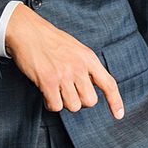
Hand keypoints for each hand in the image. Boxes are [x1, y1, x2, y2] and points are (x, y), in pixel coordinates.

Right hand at [4, 3, 123, 118]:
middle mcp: (79, 67)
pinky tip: (46, 94)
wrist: (28, 31)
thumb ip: (86, 66)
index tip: (119, 115)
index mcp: (89, 58)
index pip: (108, 84)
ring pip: (73, 106)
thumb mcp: (76, 49)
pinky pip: (55, 106)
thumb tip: (91, 86)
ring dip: (63, 102)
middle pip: (90, 101)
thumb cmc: (50, 40)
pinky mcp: (48, 82)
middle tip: (69, 92)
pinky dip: (50, 104)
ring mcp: (64, 75)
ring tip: (55, 90)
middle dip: (80, 101)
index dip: (115, 101)